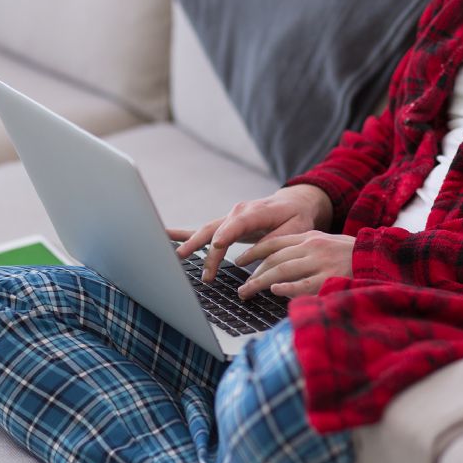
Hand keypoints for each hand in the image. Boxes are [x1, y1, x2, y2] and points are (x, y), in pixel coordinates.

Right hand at [167, 184, 332, 281]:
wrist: (294, 203)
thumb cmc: (297, 217)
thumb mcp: (296, 229)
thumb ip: (275, 242)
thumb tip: (252, 258)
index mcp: (257, 211)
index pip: (238, 222)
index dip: (226, 234)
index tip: (216, 245)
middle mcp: (239, 212)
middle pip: (215, 229)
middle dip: (199, 244)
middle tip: (185, 258)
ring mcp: (229, 217)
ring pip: (205, 230)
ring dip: (190, 244)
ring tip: (175, 256)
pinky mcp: (225, 225)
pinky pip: (203, 230)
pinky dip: (185, 234)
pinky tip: (165, 237)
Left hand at [233, 231, 354, 298]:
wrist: (380, 257)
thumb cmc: (352, 255)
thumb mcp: (327, 243)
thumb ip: (305, 251)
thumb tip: (282, 266)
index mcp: (310, 237)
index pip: (274, 242)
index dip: (253, 252)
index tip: (239, 260)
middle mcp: (312, 247)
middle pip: (274, 259)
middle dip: (253, 273)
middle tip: (241, 287)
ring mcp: (321, 262)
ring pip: (282, 270)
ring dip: (260, 282)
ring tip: (247, 292)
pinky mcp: (330, 278)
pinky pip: (303, 283)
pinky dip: (287, 286)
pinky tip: (274, 290)